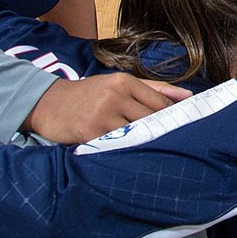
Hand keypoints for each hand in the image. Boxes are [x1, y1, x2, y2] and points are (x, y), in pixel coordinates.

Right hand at [23, 73, 192, 143]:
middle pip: (152, 118)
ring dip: (147, 143)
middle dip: (164, 132)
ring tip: (157, 153)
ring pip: (138, 132)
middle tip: (178, 146)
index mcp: (124, 81)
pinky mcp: (91, 132)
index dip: (175, 117)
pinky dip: (127, 150)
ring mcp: (103, 114)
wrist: (48, 103)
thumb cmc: (88, 95)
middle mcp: (115, 95)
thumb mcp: (117, 84)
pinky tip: (133, 156)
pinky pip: (117, 144)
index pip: (161, 102)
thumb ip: (154, 89)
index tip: (186, 129)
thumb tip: (188, 96)